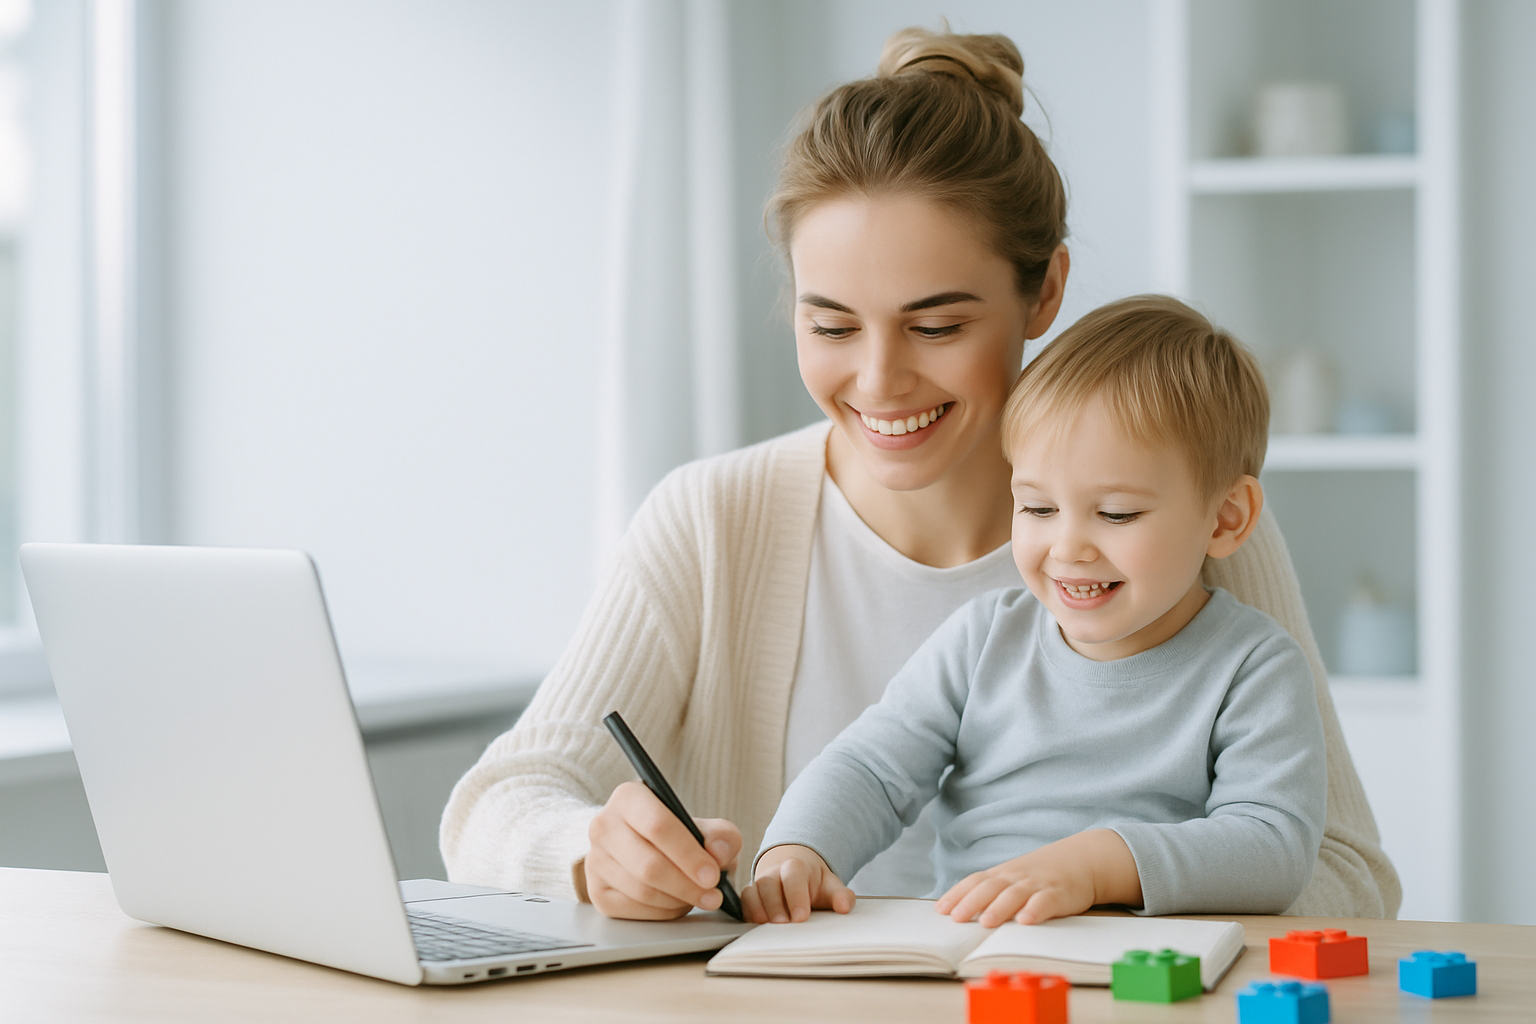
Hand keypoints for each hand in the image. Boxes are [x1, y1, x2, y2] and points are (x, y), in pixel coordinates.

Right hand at [584, 780, 742, 919]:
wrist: (648, 848)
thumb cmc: (678, 835)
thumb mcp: (705, 826)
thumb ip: (721, 835)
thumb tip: (718, 853)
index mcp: (629, 798)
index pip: (658, 826)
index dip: (688, 855)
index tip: (713, 875)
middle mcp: (604, 826)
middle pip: (649, 865)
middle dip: (687, 885)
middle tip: (713, 895)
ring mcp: (595, 860)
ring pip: (642, 891)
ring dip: (678, 900)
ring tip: (698, 896)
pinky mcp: (596, 892)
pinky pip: (634, 911)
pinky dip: (663, 912)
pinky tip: (677, 902)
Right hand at [742, 844, 855, 923]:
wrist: (794, 872)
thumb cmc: (813, 883)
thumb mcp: (830, 886)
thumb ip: (840, 895)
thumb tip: (844, 907)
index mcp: (796, 866)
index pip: (793, 875)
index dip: (796, 895)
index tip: (802, 917)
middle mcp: (774, 872)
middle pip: (769, 883)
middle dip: (775, 905)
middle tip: (784, 925)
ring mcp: (760, 882)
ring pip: (753, 891)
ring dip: (759, 911)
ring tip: (768, 930)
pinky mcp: (750, 895)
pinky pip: (744, 901)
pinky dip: (748, 914)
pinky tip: (756, 929)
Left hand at [934, 829, 1140, 926]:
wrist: (1082, 859)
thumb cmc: (1041, 875)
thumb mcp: (1014, 878)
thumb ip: (992, 892)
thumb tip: (961, 910)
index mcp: (1003, 874)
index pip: (975, 882)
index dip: (957, 894)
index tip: (940, 910)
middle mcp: (1016, 877)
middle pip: (990, 887)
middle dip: (971, 902)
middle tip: (956, 918)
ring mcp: (1037, 884)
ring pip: (1015, 894)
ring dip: (999, 907)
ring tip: (987, 922)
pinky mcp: (1059, 893)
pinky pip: (1046, 901)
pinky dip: (1035, 909)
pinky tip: (1026, 920)